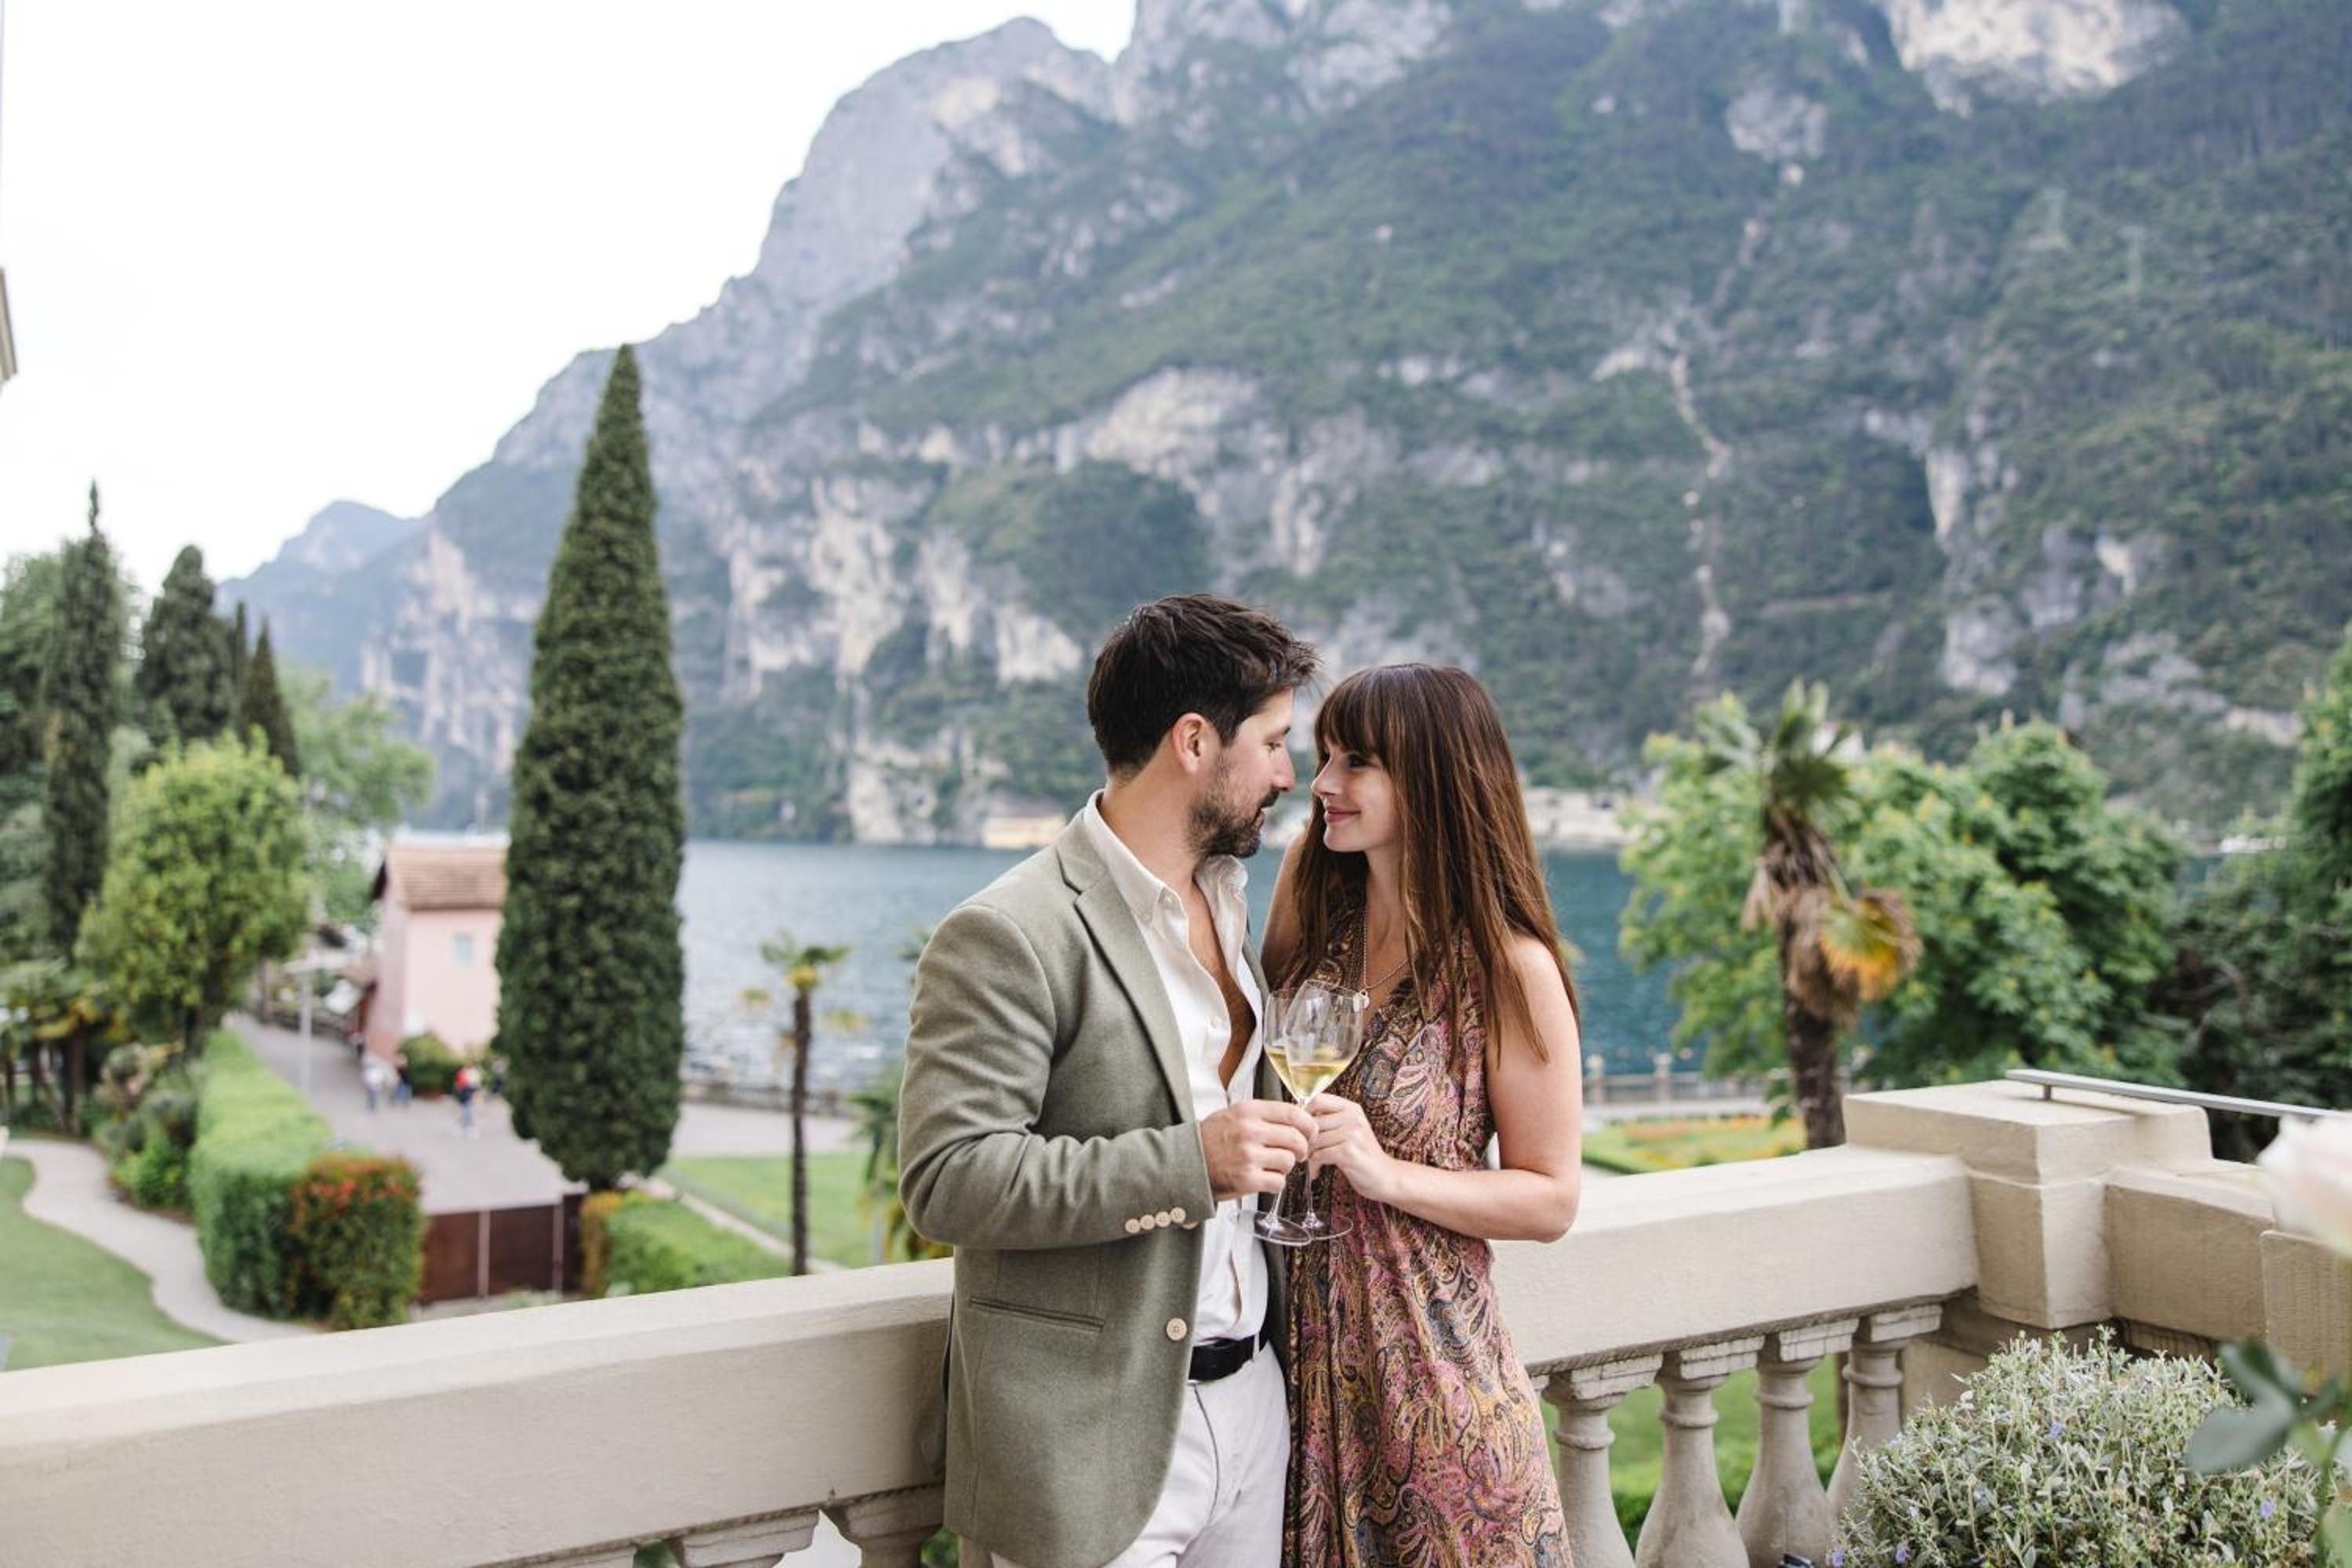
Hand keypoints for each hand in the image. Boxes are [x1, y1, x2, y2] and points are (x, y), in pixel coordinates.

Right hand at [1200, 1099, 1315, 1200]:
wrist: (1187, 1161)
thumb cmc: (1212, 1138)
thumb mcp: (1234, 1114)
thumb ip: (1263, 1115)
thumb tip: (1297, 1119)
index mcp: (1248, 1111)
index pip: (1292, 1113)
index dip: (1308, 1125)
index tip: (1311, 1133)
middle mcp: (1249, 1131)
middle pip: (1295, 1138)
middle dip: (1302, 1148)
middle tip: (1298, 1153)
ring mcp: (1248, 1156)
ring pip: (1289, 1161)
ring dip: (1285, 1166)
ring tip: (1272, 1165)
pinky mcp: (1247, 1179)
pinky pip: (1278, 1181)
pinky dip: (1275, 1183)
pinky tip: (1264, 1178)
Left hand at [1307, 1095, 1395, 1201]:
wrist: (1385, 1176)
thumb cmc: (1363, 1155)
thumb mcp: (1351, 1129)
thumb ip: (1331, 1120)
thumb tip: (1300, 1117)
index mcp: (1352, 1109)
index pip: (1318, 1099)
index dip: (1304, 1114)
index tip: (1302, 1128)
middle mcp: (1353, 1118)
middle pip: (1313, 1122)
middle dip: (1305, 1140)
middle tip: (1306, 1151)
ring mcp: (1352, 1134)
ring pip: (1314, 1140)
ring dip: (1309, 1155)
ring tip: (1313, 1163)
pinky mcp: (1348, 1152)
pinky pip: (1319, 1156)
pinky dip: (1314, 1166)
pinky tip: (1318, 1171)